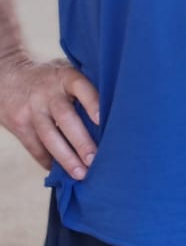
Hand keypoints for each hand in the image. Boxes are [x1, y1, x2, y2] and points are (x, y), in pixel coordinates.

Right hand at [0, 54, 99, 178]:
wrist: (7, 76)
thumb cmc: (50, 79)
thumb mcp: (66, 72)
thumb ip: (85, 88)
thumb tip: (115, 117)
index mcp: (65, 76)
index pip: (81, 87)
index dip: (93, 103)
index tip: (103, 121)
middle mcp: (48, 92)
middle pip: (65, 117)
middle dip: (80, 141)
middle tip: (94, 160)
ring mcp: (31, 108)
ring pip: (49, 135)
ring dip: (66, 157)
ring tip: (80, 173)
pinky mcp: (19, 123)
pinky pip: (34, 146)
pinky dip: (47, 160)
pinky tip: (60, 172)